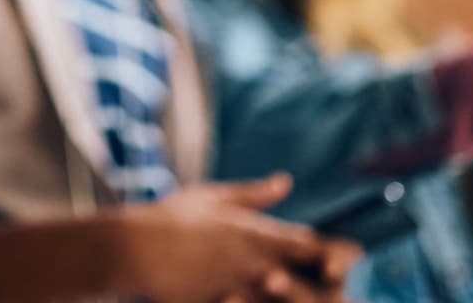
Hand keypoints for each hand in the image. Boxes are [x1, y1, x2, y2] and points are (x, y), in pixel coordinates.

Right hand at [114, 174, 331, 302]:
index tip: (340, 262)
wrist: (132, 249)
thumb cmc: (169, 217)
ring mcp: (239, 289)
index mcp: (255, 233)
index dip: (331, 255)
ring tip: (293, 293)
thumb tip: (285, 182)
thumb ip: (253, 194)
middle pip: (306, 279)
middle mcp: (253, 263)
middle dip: (321, 283)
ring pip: (284, 300)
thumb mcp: (212, 197)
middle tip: (332, 284)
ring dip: (294, 299)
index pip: (310, 246)